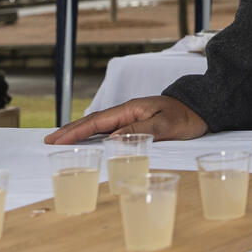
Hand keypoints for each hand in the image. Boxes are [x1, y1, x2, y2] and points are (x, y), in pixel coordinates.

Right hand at [43, 95, 206, 143]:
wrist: (203, 109)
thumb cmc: (187, 117)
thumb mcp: (165, 127)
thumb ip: (139, 132)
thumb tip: (111, 140)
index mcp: (131, 109)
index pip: (96, 121)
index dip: (74, 131)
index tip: (55, 140)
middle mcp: (128, 111)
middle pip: (93, 121)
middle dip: (70, 131)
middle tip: (48, 142)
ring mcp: (132, 116)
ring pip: (99, 125)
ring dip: (80, 132)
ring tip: (61, 141)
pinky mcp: (137, 122)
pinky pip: (110, 129)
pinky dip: (94, 134)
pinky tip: (89, 141)